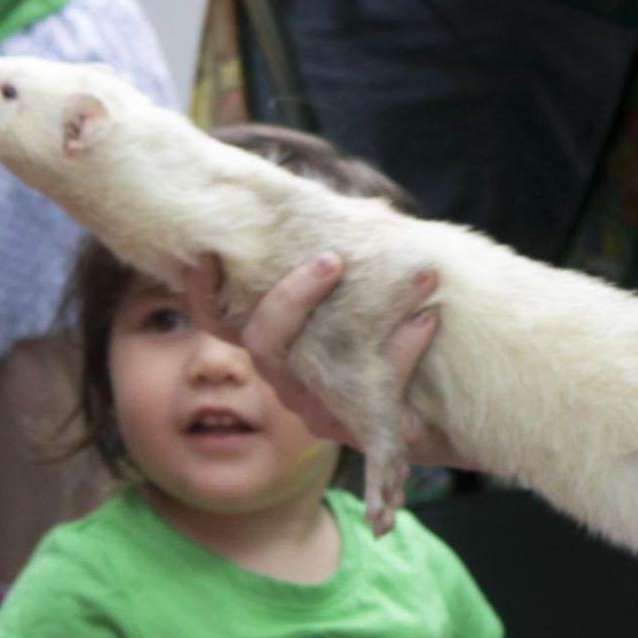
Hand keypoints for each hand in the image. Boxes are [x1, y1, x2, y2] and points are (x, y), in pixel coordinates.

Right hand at [180, 254, 465, 470]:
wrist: (434, 409)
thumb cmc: (386, 336)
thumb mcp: (358, 297)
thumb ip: (343, 265)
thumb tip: (358, 208)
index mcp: (273, 341)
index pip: (216, 320)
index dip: (203, 291)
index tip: (208, 253)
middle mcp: (284, 377)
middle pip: (263, 340)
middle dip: (294, 295)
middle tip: (332, 259)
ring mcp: (315, 409)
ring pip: (327, 365)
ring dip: (378, 316)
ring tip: (422, 280)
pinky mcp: (355, 430)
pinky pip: (374, 389)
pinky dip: (404, 350)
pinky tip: (428, 319)